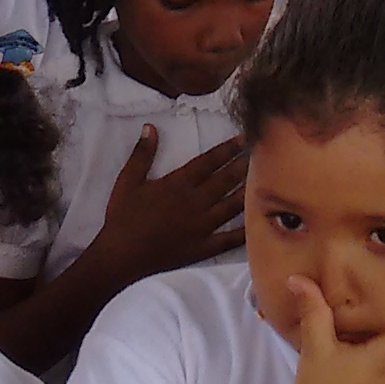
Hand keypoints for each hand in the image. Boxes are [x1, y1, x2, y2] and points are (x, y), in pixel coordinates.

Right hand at [78, 126, 246, 276]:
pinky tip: (258, 222)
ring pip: (232, 205)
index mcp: (178, 184)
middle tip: (261, 152)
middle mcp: (195, 202)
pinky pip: (229, 239)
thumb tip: (151, 127)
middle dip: (243, 164)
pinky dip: (245, 230)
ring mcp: (203, 226)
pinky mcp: (204, 247)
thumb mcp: (127, 180)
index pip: (208, 162)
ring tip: (263, 179)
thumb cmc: (123, 217)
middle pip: (225, 180)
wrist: (121, 255)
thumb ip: (142, 154)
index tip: (243, 138)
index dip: (227, 149)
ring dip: (248, 190)